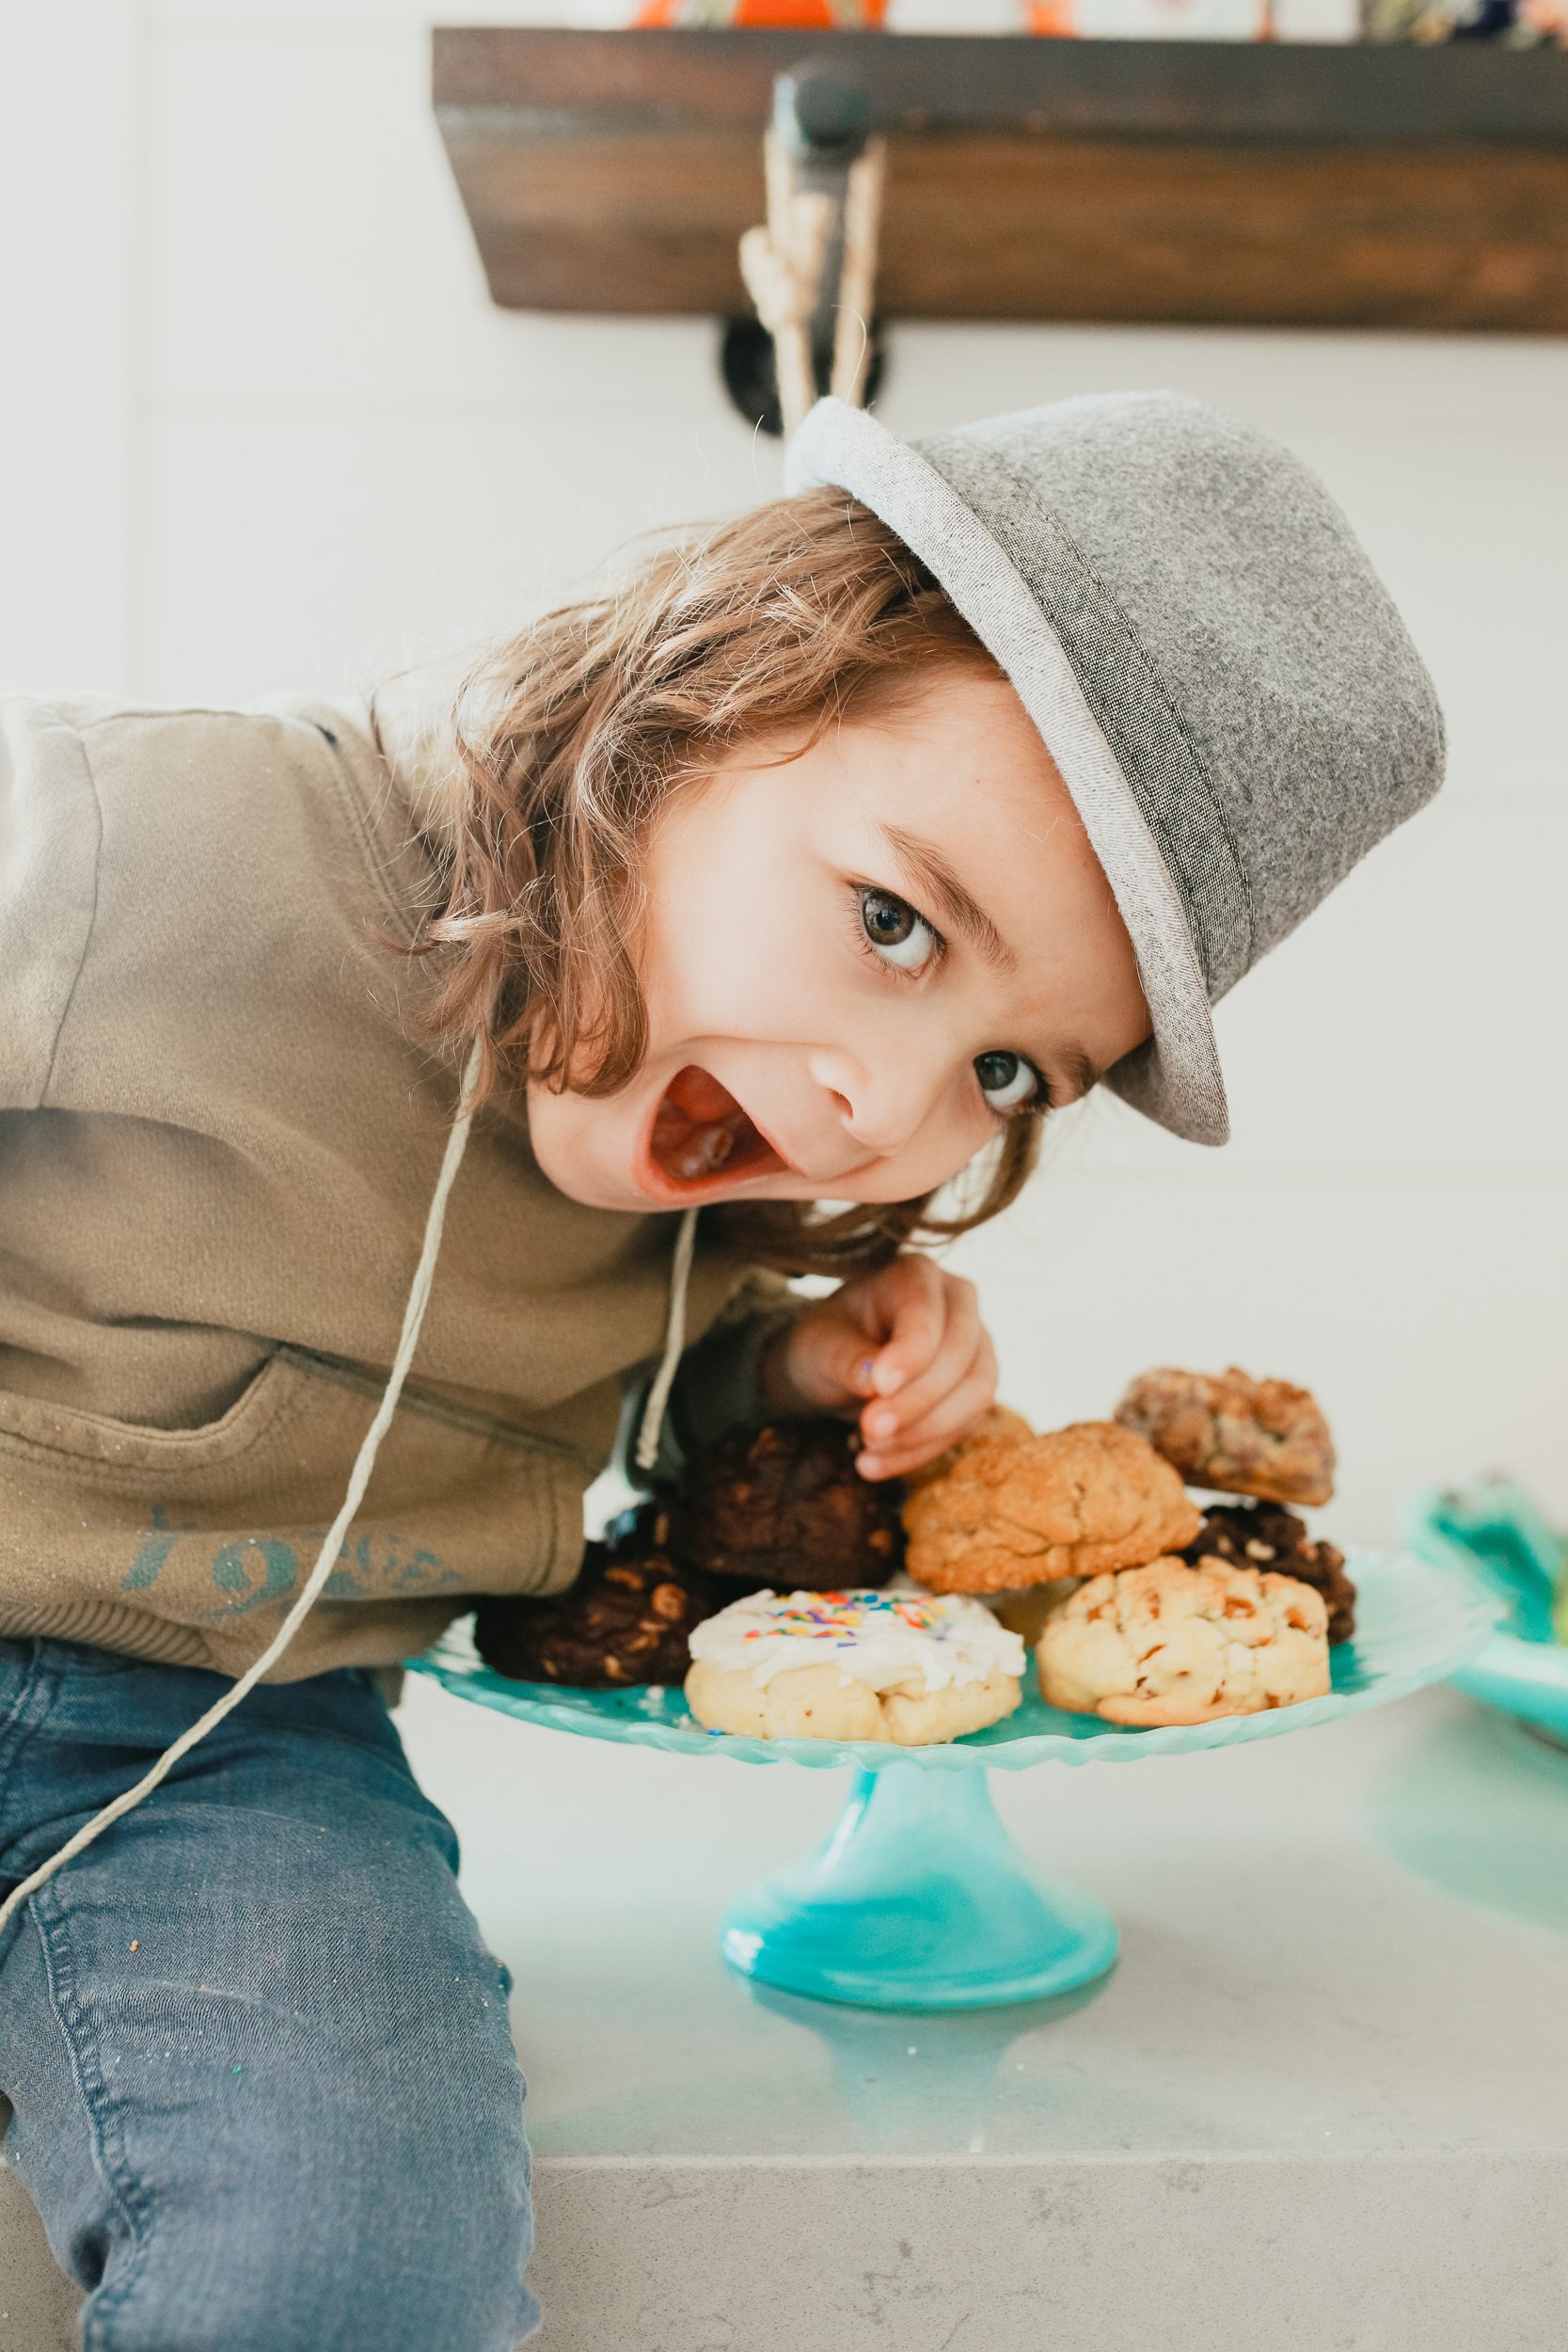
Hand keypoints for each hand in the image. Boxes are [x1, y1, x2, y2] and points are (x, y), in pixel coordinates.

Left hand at [759, 1254, 997, 1481]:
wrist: (835, 1367)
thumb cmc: (826, 1342)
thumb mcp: (820, 1344)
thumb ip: (847, 1357)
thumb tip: (873, 1381)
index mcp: (916, 1274)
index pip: (927, 1315)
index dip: (911, 1354)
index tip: (879, 1387)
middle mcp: (958, 1302)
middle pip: (959, 1355)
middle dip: (916, 1402)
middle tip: (869, 1433)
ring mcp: (976, 1344)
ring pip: (976, 1392)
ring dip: (924, 1432)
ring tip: (868, 1453)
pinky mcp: (976, 1387)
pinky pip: (965, 1424)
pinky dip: (922, 1450)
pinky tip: (876, 1465)